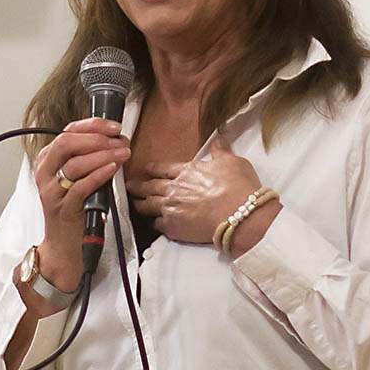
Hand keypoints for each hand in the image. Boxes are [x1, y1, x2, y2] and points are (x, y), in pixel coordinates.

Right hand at [32, 117, 130, 291]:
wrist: (64, 247)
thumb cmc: (75, 210)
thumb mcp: (77, 179)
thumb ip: (88, 159)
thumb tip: (114, 140)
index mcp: (47, 161)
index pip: (67, 132)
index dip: (93, 125)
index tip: (115, 126)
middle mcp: (45, 173)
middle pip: (67, 143)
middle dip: (97, 138)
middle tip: (120, 141)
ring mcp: (52, 192)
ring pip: (74, 164)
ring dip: (103, 155)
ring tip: (123, 153)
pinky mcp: (63, 209)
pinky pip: (80, 187)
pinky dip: (98, 175)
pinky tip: (112, 168)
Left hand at [127, 135, 276, 248]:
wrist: (240, 215)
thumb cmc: (239, 188)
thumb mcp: (233, 162)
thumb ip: (221, 151)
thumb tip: (219, 141)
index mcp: (187, 171)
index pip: (162, 168)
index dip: (153, 168)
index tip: (147, 169)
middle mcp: (174, 188)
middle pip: (150, 186)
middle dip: (138, 186)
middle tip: (129, 186)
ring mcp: (171, 208)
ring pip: (147, 205)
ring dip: (139, 203)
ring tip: (134, 203)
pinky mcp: (173, 227)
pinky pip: (156, 224)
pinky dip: (152, 223)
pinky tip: (152, 223)